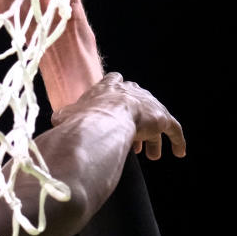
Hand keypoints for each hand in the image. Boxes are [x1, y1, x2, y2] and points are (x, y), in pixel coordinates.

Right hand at [52, 72, 185, 160]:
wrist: (104, 120)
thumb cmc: (82, 119)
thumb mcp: (66, 115)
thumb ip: (65, 116)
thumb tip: (56, 119)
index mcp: (108, 87)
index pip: (114, 81)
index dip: (114, 93)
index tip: (113, 105)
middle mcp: (131, 91)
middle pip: (137, 102)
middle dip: (135, 120)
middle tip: (133, 139)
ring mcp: (148, 104)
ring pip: (154, 119)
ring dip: (153, 138)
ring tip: (152, 154)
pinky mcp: (162, 118)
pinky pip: (174, 130)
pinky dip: (177, 141)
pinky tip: (180, 152)